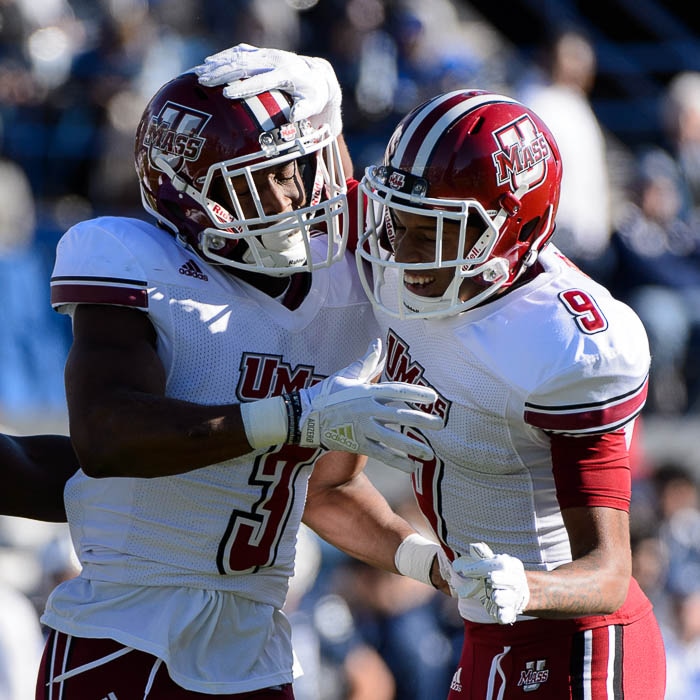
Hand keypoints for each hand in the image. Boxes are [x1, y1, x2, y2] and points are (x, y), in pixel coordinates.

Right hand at [194, 44, 342, 135]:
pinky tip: (207, 63)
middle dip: (223, 73)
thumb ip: (303, 110)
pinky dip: (223, 56)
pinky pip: (240, 51)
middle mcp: (275, 60)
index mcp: (286, 74)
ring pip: (239, 56)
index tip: (228, 93)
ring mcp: (267, 54)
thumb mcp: (312, 105)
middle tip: (204, 81)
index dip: (245, 87)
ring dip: (218, 64)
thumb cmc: (313, 96)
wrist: (317, 74)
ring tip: (200, 73)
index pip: (262, 80)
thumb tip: (293, 118)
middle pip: (245, 65)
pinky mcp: (261, 52)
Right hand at [294, 338, 442, 469]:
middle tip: (440, 424)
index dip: (416, 393)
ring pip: (392, 438)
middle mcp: (367, 410)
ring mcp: (362, 428)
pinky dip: (396, 461)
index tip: (434, 398)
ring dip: (412, 446)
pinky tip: (411, 468)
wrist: (305, 416)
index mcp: (368, 391)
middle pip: (399, 415)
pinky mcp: (357, 443)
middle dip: (421, 420)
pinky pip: (380, 454)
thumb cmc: (328, 392)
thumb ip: (367, 361)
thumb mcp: (348, 374)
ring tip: (429, 454)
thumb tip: (378, 342)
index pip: (397, 391)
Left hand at [453, 549, 529, 624]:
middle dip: (499, 579)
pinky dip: (503, 614)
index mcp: (512, 565)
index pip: (501, 563)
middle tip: (490, 579)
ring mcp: (514, 597)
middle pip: (511, 580)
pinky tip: (499, 614)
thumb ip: (477, 558)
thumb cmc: (498, 573)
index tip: (465, 571)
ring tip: (494, 596)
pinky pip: (508, 614)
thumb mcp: (491, 562)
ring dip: (500, 597)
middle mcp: (516, 581)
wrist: (516, 592)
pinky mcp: (510, 612)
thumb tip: (461, 559)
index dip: (483, 566)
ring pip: (509, 598)